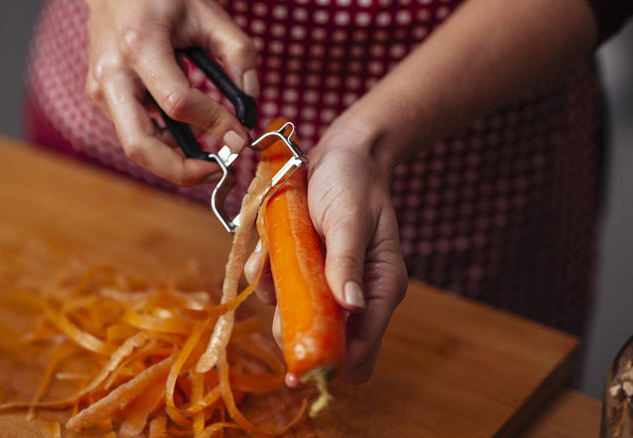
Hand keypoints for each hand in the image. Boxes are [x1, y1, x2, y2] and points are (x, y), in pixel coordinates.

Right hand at [83, 0, 258, 185]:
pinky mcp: (102, 99)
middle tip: (217, 172)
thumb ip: (238, 53)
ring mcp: (101, 90)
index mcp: (138, 45)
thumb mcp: (208, 14)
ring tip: (208, 149)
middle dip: (181, 170)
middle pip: (140, 145)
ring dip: (174, 159)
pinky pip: (135, 133)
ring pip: (136, 146)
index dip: (214, 124)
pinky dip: (164, 142)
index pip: (178, 102)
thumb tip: (251, 100)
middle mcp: (112, 74)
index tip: (240, 137)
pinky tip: (188, 128)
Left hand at [245, 112, 407, 384]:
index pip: (363, 346)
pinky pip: (280, 290)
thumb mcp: (350, 219)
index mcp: (380, 287)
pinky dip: (268, 275)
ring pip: (299, 319)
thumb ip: (347, 261)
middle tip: (279, 309)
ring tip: (275, 257)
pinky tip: (269, 248)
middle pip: (329, 343)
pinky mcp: (306, 271)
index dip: (333, 363)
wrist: (339, 154)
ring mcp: (328, 284)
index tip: (301, 370)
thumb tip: (352, 307)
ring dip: (279, 299)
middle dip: (298, 334)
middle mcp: (356, 294)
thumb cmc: (353, 182)